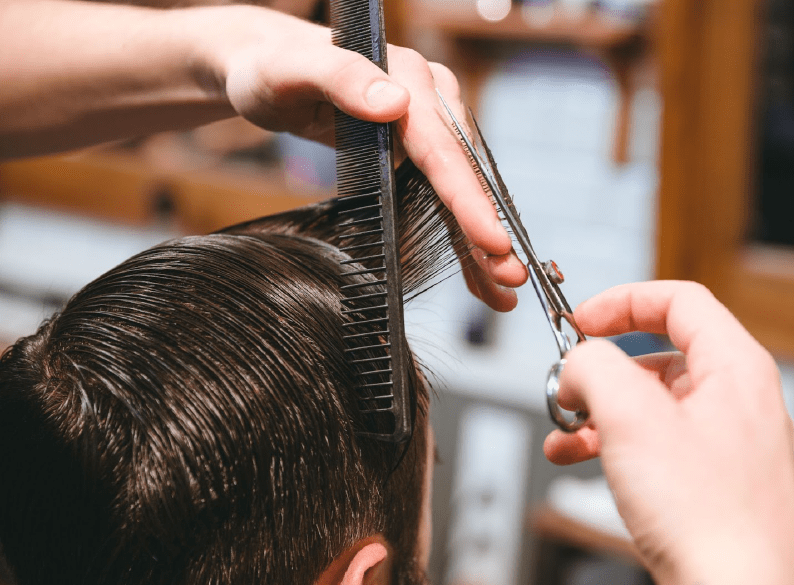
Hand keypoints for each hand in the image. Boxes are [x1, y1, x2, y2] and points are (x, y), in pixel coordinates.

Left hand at [195, 6, 526, 309]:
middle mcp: (429, 98)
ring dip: (481, 240)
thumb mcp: (290, 71)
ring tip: (502, 289)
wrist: (266, 68)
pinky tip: (475, 269)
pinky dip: (459, 232)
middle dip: (487, 229)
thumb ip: (341, 79)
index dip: (468, 197)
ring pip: (462, 188)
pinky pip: (444, 193)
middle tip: (510, 279)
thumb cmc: (271, 70)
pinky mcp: (417, 147)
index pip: (444, 146)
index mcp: (408, 76)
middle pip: (464, 173)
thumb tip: (396, 104)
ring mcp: (428, 124)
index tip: (492, 238)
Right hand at [543, 281, 793, 584]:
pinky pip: (653, 442)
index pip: (678, 300)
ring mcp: (724, 442)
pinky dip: (612, 443)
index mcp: (735, 368)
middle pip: (657, 354)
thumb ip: (594, 368)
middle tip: (568, 384)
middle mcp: (736, 400)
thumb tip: (576, 364)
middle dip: (601, 369)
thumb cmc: (709, 519)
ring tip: (564, 430)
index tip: (581, 320)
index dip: (622, 301)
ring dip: (598, 411)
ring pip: (649, 403)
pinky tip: (577, 457)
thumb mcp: (632, 419)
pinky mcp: (708, 480)